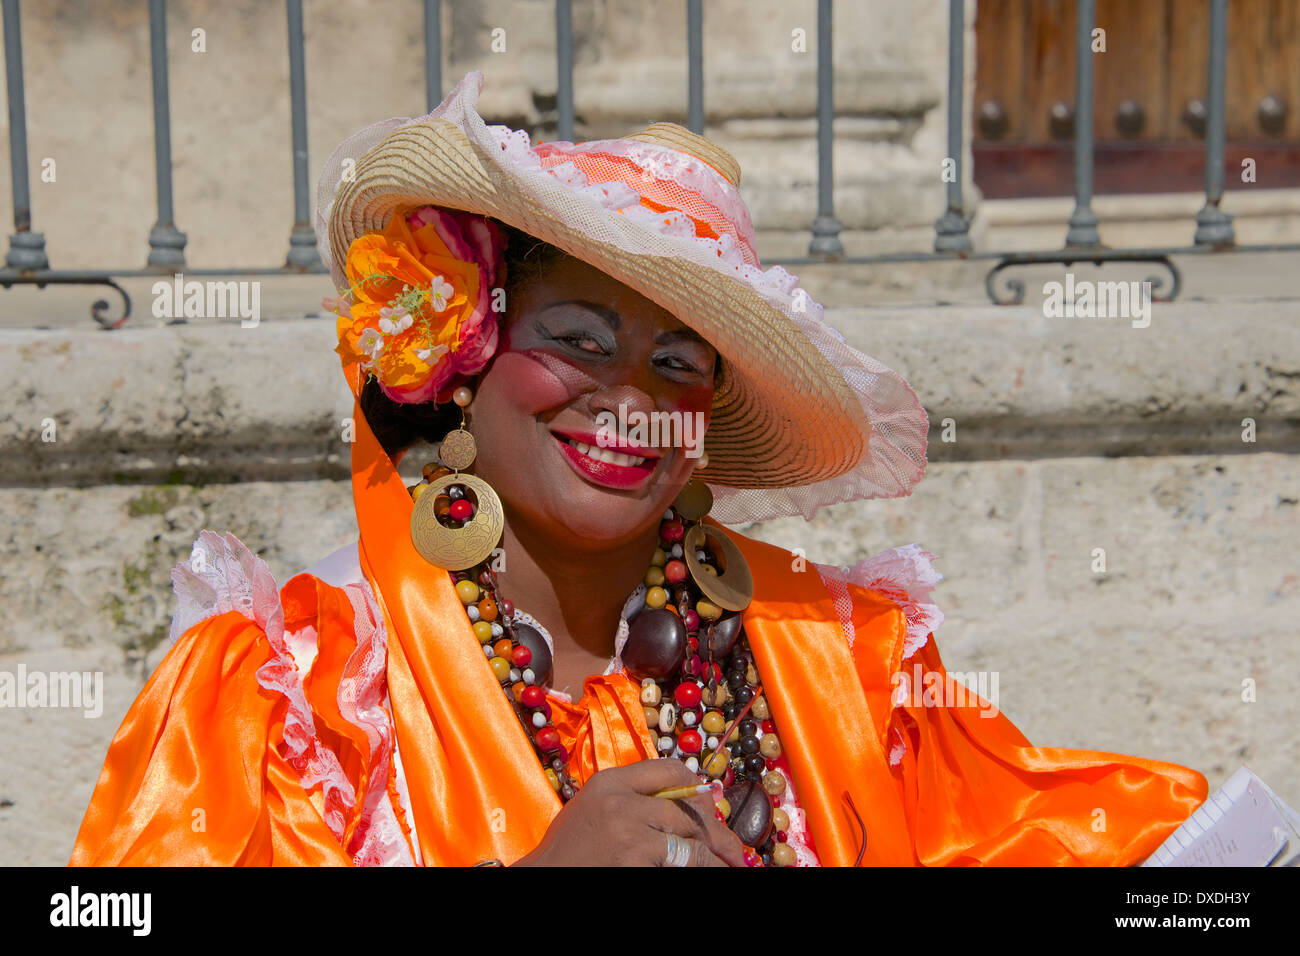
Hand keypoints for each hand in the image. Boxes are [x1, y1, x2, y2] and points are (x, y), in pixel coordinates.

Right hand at [513, 758, 746, 865]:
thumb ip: (631, 798)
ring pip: (690, 839)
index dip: (697, 788)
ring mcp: (629, 831)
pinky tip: (711, 871)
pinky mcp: (634, 859)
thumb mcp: (593, 808)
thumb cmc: (568, 851)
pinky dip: (698, 868)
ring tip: (731, 866)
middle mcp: (621, 800)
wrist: (542, 877)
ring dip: (713, 857)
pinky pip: (679, 863)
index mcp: (610, 781)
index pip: (669, 769)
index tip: (711, 806)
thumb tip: (687, 803)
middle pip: (686, 809)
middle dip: (714, 831)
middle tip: (734, 852)